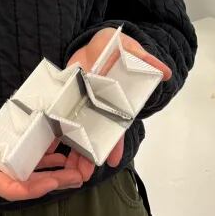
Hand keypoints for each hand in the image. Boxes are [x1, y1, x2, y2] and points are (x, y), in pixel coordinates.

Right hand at [0, 106, 83, 200]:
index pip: (13, 189)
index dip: (33, 188)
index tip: (52, 182)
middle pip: (30, 183)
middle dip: (53, 182)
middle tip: (76, 178)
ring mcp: (4, 162)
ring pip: (33, 171)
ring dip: (54, 171)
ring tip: (75, 169)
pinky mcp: (8, 151)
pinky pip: (30, 157)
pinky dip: (45, 157)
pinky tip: (61, 154)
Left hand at [63, 28, 172, 179]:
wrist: (95, 42)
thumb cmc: (117, 49)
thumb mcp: (133, 52)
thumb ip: (147, 61)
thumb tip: (166, 72)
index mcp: (116, 103)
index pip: (117, 127)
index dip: (115, 144)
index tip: (112, 161)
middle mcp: (99, 108)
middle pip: (94, 135)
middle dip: (89, 155)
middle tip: (84, 173)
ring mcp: (81, 104)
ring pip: (76, 131)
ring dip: (72, 149)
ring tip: (66, 168)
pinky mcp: (66, 98)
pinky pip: (59, 116)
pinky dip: (55, 130)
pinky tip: (48, 145)